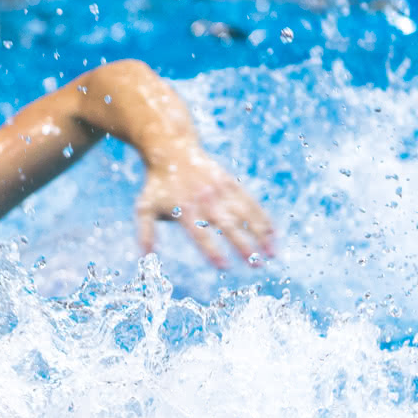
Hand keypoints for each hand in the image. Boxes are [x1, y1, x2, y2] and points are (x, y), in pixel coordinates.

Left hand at [134, 150, 274, 267]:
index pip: (201, 235)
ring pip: (246, 214)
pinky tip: (273, 233)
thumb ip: (146, 234)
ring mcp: (221, 190)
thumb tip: (145, 258)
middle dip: (244, 246)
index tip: (224, 267)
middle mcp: (206, 200)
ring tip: (272, 254)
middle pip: (229, 226)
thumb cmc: (157, 184)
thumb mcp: (145, 208)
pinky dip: (263, 218)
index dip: (213, 251)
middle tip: (256, 266)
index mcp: (185, 209)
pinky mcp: (232, 183)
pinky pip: (251, 202)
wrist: (172, 150)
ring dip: (261, 234)